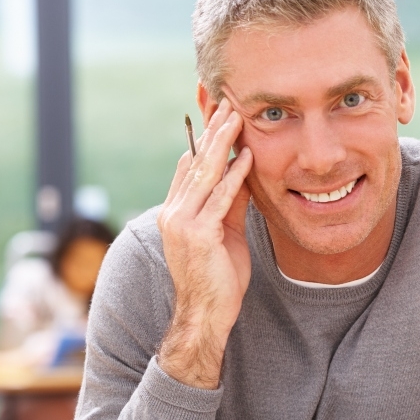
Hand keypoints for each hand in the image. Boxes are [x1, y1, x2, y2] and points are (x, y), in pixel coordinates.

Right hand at [157, 100, 253, 388]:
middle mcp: (173, 213)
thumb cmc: (219, 278)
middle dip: (214, 132)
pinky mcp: (197, 235)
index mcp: (175, 211)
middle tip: (230, 102)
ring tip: (237, 118)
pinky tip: (246, 157)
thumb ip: (230, 203)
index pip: (190, 166)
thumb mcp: (226, 232)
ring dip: (222, 143)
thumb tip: (242, 173)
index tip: (223, 115)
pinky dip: (234, 176)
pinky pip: (218, 199)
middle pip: (195, 162)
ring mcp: (182, 223)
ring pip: (204, 174)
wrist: (206, 316)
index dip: (206, 139)